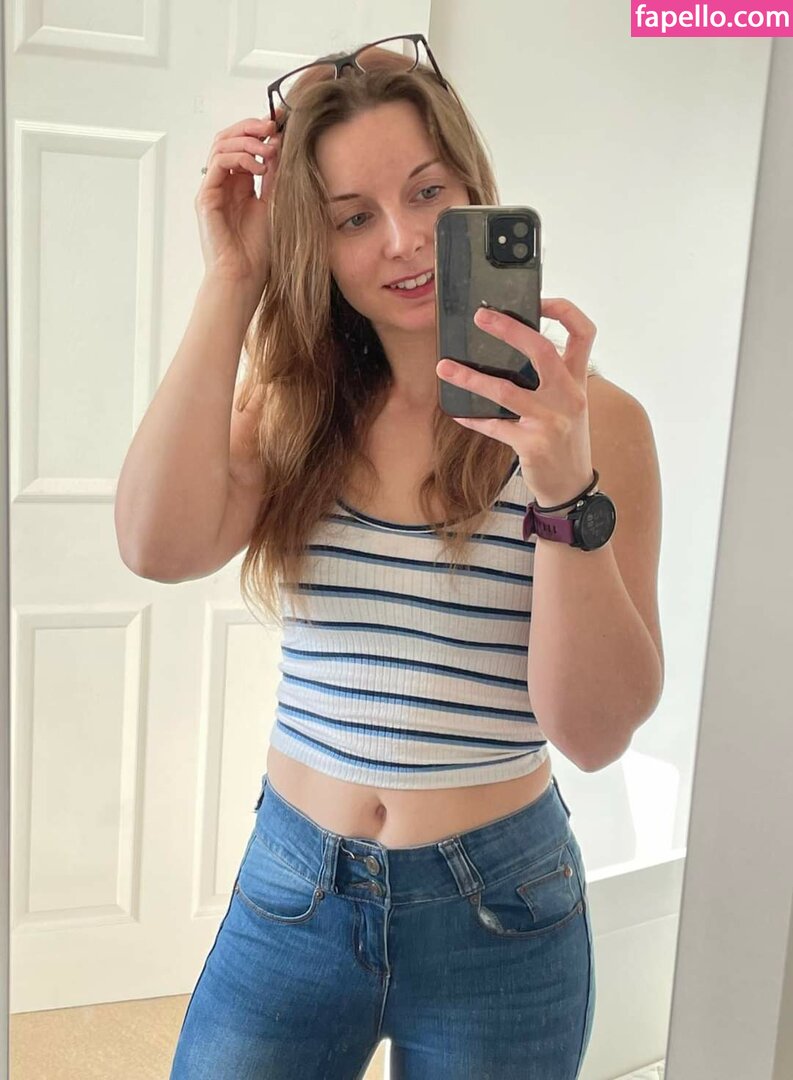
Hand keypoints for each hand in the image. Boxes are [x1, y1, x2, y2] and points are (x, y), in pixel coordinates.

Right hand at [194, 107, 285, 286]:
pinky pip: (218, 163)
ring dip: (247, 141)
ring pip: (221, 145)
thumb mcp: (275, 203)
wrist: (245, 276)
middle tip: (272, 126)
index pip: (242, 144)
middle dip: (250, 127)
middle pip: (228, 138)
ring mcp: (212, 188)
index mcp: (238, 184)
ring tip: (269, 150)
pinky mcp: (206, 197)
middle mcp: (223, 183)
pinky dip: (238, 158)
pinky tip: (259, 168)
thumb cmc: (259, 250)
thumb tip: (282, 145)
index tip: (281, 124)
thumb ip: (275, 177)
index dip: (259, 130)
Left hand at [435, 298, 596, 506]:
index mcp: (577, 381)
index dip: (563, 309)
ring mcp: (551, 421)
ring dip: (470, 378)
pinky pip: (494, 425)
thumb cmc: (565, 440)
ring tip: (444, 367)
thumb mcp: (569, 404)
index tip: (538, 299)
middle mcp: (569, 396)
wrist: (572, 486)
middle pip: (541, 350)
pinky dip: (473, 418)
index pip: (583, 333)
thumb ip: (551, 378)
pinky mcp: (532, 444)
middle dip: (509, 329)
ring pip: (505, 390)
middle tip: (480, 317)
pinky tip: (457, 413)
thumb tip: (510, 350)